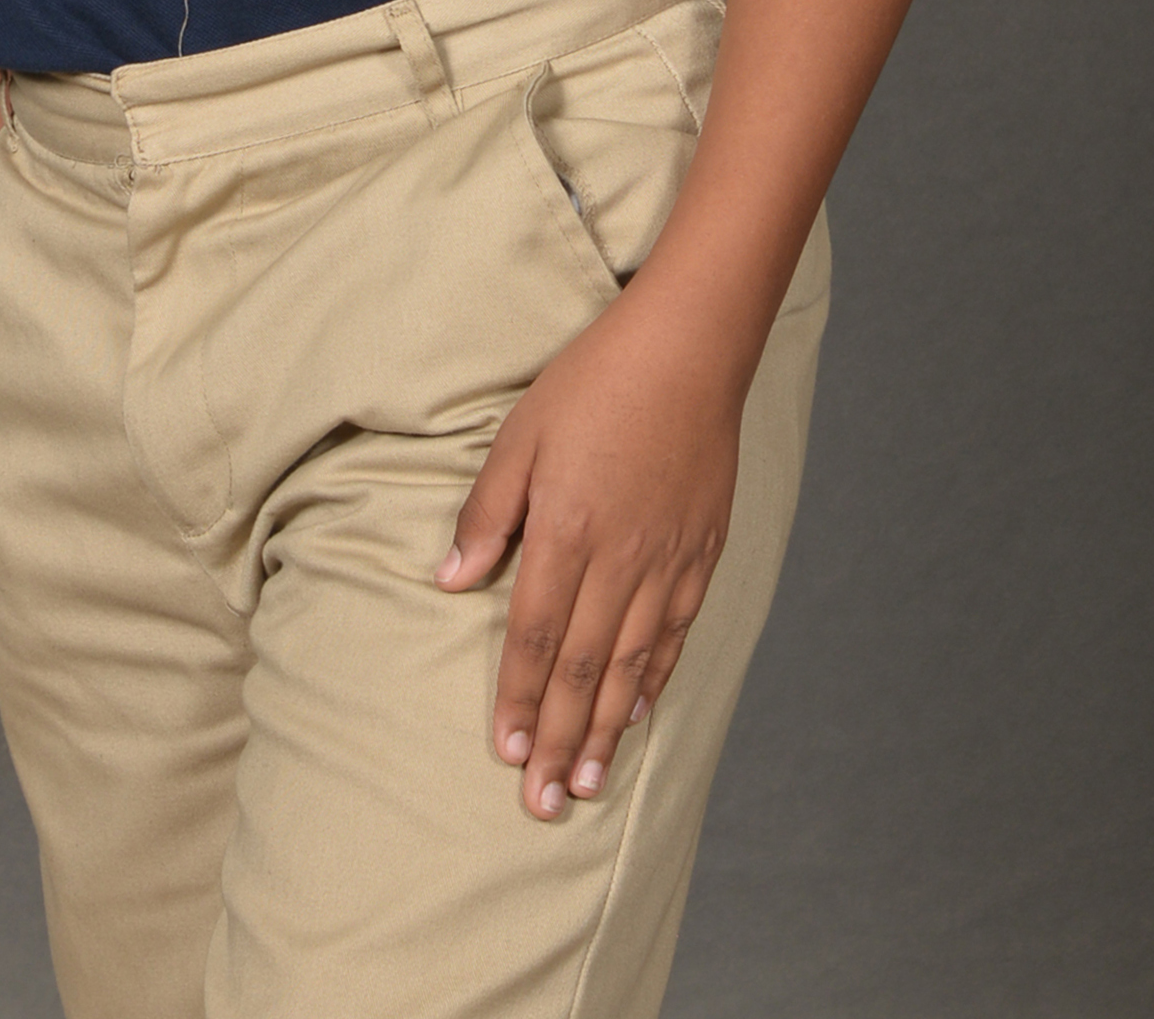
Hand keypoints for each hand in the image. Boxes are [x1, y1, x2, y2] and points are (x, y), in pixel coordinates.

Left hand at [435, 291, 742, 817]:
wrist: (689, 349)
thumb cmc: (594, 383)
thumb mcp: (522, 435)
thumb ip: (490, 513)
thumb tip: (451, 580)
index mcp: (568, 531)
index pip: (535, 635)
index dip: (516, 698)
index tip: (502, 751)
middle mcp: (621, 559)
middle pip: (582, 669)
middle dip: (557, 740)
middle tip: (540, 804)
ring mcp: (667, 561)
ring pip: (631, 665)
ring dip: (604, 730)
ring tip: (584, 783)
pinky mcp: (702, 553)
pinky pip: (674, 633)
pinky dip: (654, 680)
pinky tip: (636, 713)